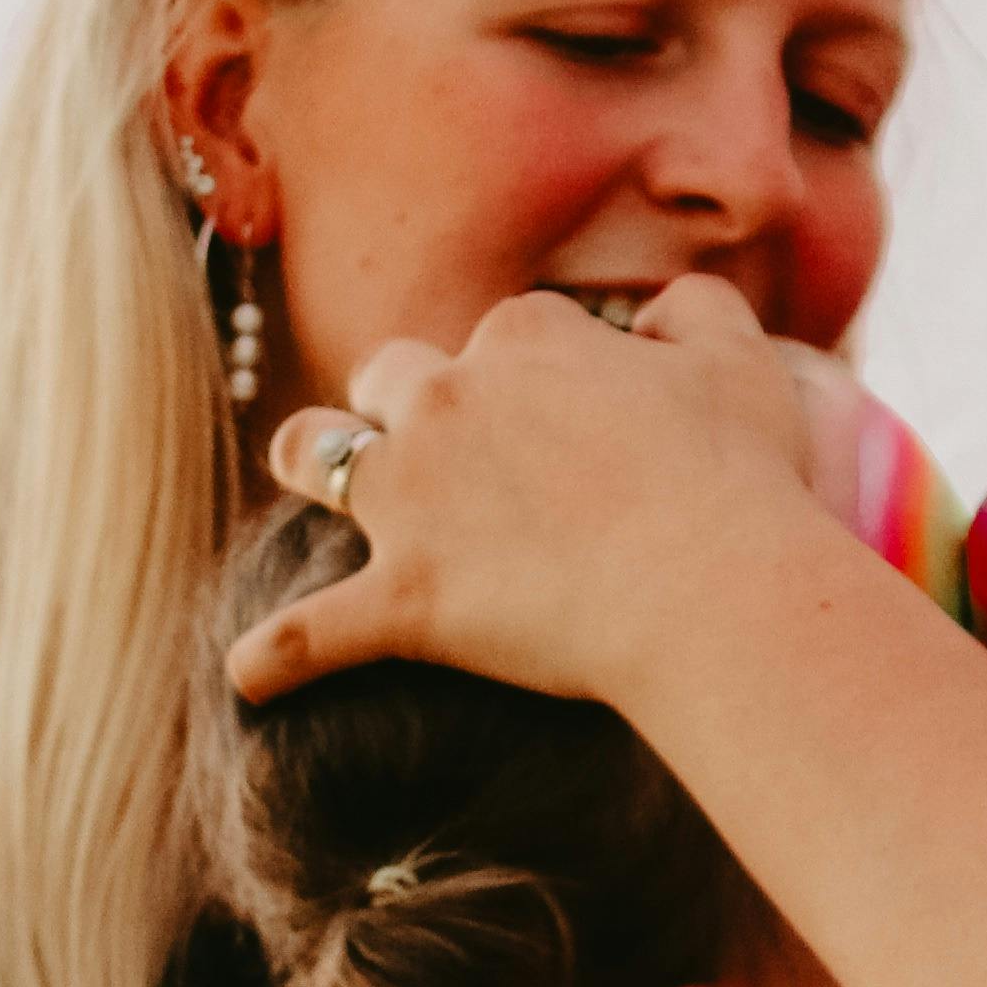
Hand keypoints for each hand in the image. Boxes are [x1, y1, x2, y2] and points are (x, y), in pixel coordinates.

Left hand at [230, 275, 826, 707]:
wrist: (712, 584)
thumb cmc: (740, 476)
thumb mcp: (740, 360)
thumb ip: (695, 310)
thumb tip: (656, 315)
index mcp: (527, 334)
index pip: (509, 334)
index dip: (536, 374)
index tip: (572, 417)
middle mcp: (448, 397)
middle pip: (393, 376)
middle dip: (406, 400)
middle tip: (446, 447)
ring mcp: (413, 498)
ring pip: (314, 455)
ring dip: (313, 463)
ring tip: (319, 485)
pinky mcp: (405, 598)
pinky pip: (308, 633)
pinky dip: (273, 657)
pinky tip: (245, 676)